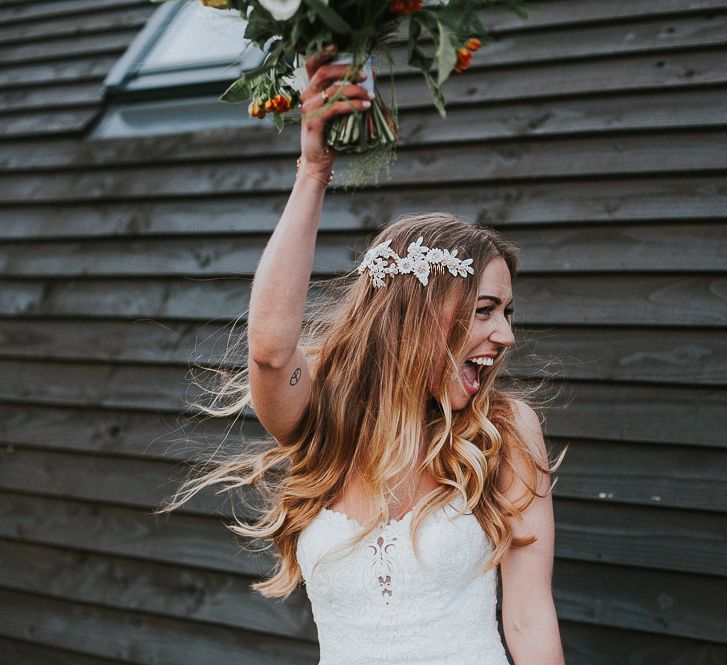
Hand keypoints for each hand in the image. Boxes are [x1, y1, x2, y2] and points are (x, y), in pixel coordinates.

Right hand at [298, 48, 373, 177]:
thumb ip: (351, 92)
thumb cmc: (332, 135)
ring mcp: (308, 108)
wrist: (319, 161)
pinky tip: (365, 108)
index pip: (314, 63)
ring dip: (355, 90)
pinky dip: (352, 105)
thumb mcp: (342, 110)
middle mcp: (306, 95)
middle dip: (347, 70)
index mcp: (312, 89)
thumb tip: (372, 73)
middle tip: (366, 76)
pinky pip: (334, 107)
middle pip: (324, 71)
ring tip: (371, 97)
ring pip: (332, 89)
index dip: (324, 52)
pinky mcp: (313, 121)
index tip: (339, 46)